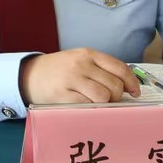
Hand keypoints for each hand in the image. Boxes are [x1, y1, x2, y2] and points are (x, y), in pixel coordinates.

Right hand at [18, 48, 140, 105]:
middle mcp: (81, 64)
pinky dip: (90, 109)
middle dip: (117, 97)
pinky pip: (88, 105)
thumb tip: (127, 88)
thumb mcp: (79, 61)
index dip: (131, 82)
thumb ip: (100, 69)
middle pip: (114, 85)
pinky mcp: (63, 95)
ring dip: (104, 104)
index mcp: (88, 54)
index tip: (134, 92)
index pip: (119, 68)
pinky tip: (84, 106)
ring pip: (104, 96)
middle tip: (109, 100)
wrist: (29, 75)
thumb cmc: (59, 71)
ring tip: (95, 103)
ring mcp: (71, 79)